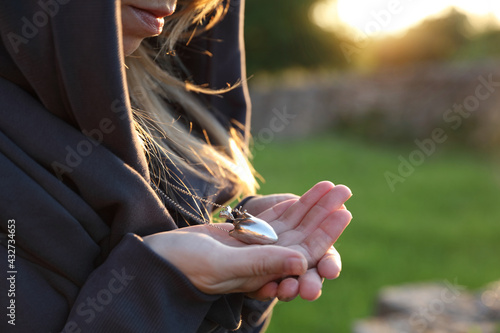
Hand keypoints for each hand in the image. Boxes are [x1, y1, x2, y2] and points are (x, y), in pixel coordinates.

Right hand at [143, 181, 351, 298]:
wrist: (160, 260)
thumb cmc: (186, 266)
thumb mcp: (223, 265)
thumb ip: (262, 264)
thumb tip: (303, 263)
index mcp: (265, 274)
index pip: (304, 252)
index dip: (325, 232)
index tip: (343, 211)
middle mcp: (265, 261)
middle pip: (303, 235)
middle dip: (324, 213)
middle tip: (344, 190)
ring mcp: (256, 247)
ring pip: (291, 224)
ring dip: (310, 206)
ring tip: (330, 185)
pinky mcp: (244, 235)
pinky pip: (273, 220)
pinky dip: (288, 206)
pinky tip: (303, 196)